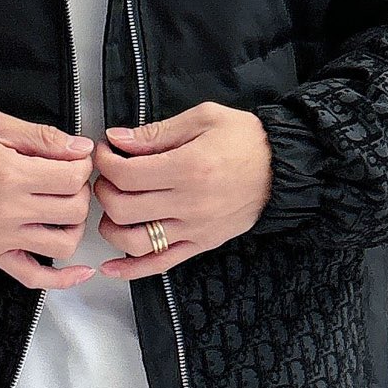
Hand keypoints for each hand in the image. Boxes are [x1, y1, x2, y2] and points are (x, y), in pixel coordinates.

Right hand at [0, 109, 98, 289]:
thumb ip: (42, 136)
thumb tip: (81, 149)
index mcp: (11, 174)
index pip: (72, 178)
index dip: (82, 167)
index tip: (75, 161)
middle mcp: (8, 210)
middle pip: (73, 209)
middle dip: (80, 192)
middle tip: (68, 181)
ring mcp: (1, 237)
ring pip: (63, 244)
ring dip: (75, 226)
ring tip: (66, 210)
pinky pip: (32, 276)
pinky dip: (60, 279)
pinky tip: (80, 271)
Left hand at [89, 101, 273, 277]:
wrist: (284, 167)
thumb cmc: (246, 139)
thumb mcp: (203, 118)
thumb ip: (157, 132)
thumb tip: (118, 139)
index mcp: (188, 168)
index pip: (125, 174)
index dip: (105, 161)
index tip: (106, 150)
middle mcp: (189, 203)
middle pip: (122, 207)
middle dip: (103, 189)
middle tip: (108, 175)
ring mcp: (195, 229)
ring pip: (134, 242)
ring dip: (111, 227)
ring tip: (113, 208)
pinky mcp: (202, 244)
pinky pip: (161, 264)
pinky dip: (132, 270)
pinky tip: (112, 267)